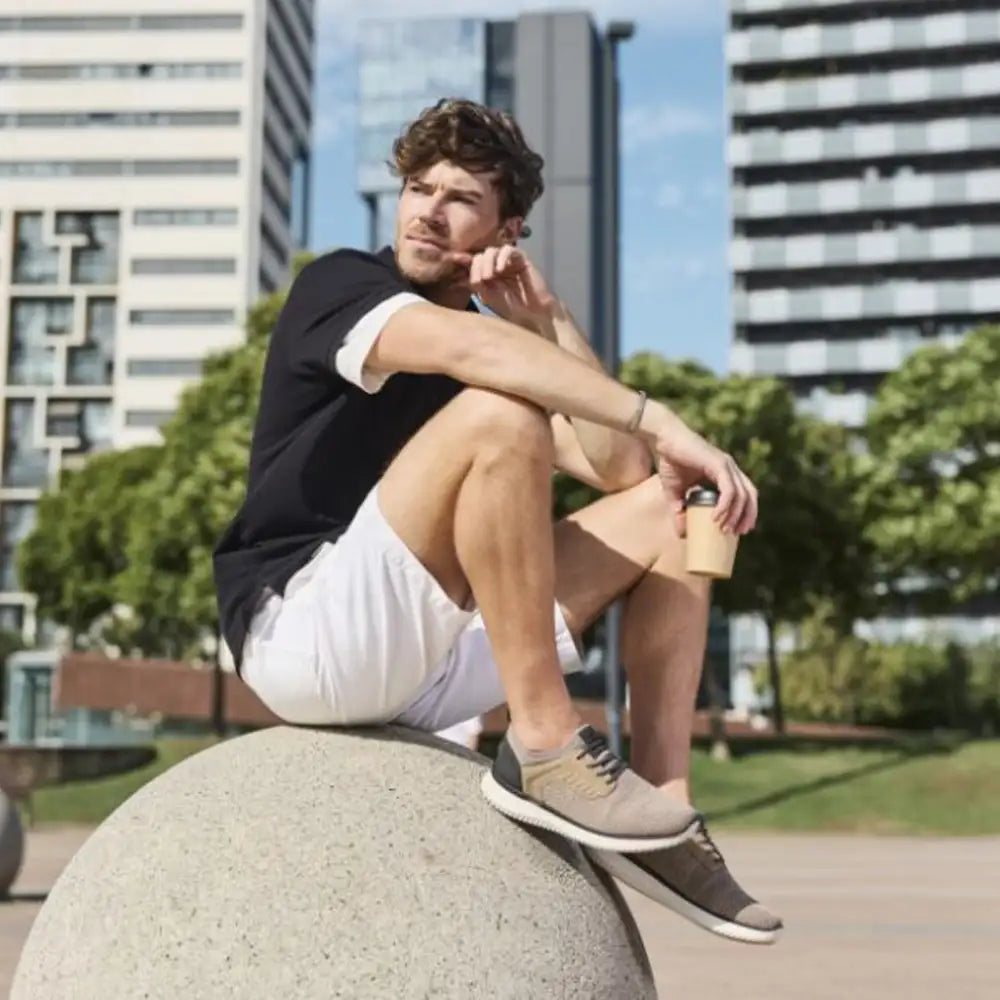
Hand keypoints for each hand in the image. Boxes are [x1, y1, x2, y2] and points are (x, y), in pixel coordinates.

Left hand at [465, 246, 555, 329]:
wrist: (532, 312)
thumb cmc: (510, 307)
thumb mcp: (487, 296)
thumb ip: (475, 283)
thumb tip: (460, 273)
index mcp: (486, 273)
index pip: (474, 264)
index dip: (471, 269)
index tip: (473, 282)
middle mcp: (495, 265)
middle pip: (481, 255)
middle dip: (478, 266)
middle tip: (483, 280)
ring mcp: (508, 261)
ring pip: (492, 250)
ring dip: (487, 262)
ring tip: (489, 277)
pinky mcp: (520, 258)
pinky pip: (508, 249)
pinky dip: (502, 257)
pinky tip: (500, 269)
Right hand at [653, 423, 757, 537]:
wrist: (664, 439)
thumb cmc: (670, 461)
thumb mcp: (674, 492)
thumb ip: (679, 510)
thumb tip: (682, 533)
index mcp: (725, 472)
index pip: (746, 493)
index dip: (747, 512)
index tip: (740, 529)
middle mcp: (730, 468)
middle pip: (751, 495)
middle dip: (748, 516)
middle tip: (738, 533)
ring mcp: (726, 465)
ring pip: (742, 494)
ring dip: (736, 514)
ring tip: (724, 529)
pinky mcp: (718, 464)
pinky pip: (729, 490)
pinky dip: (725, 506)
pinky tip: (716, 517)